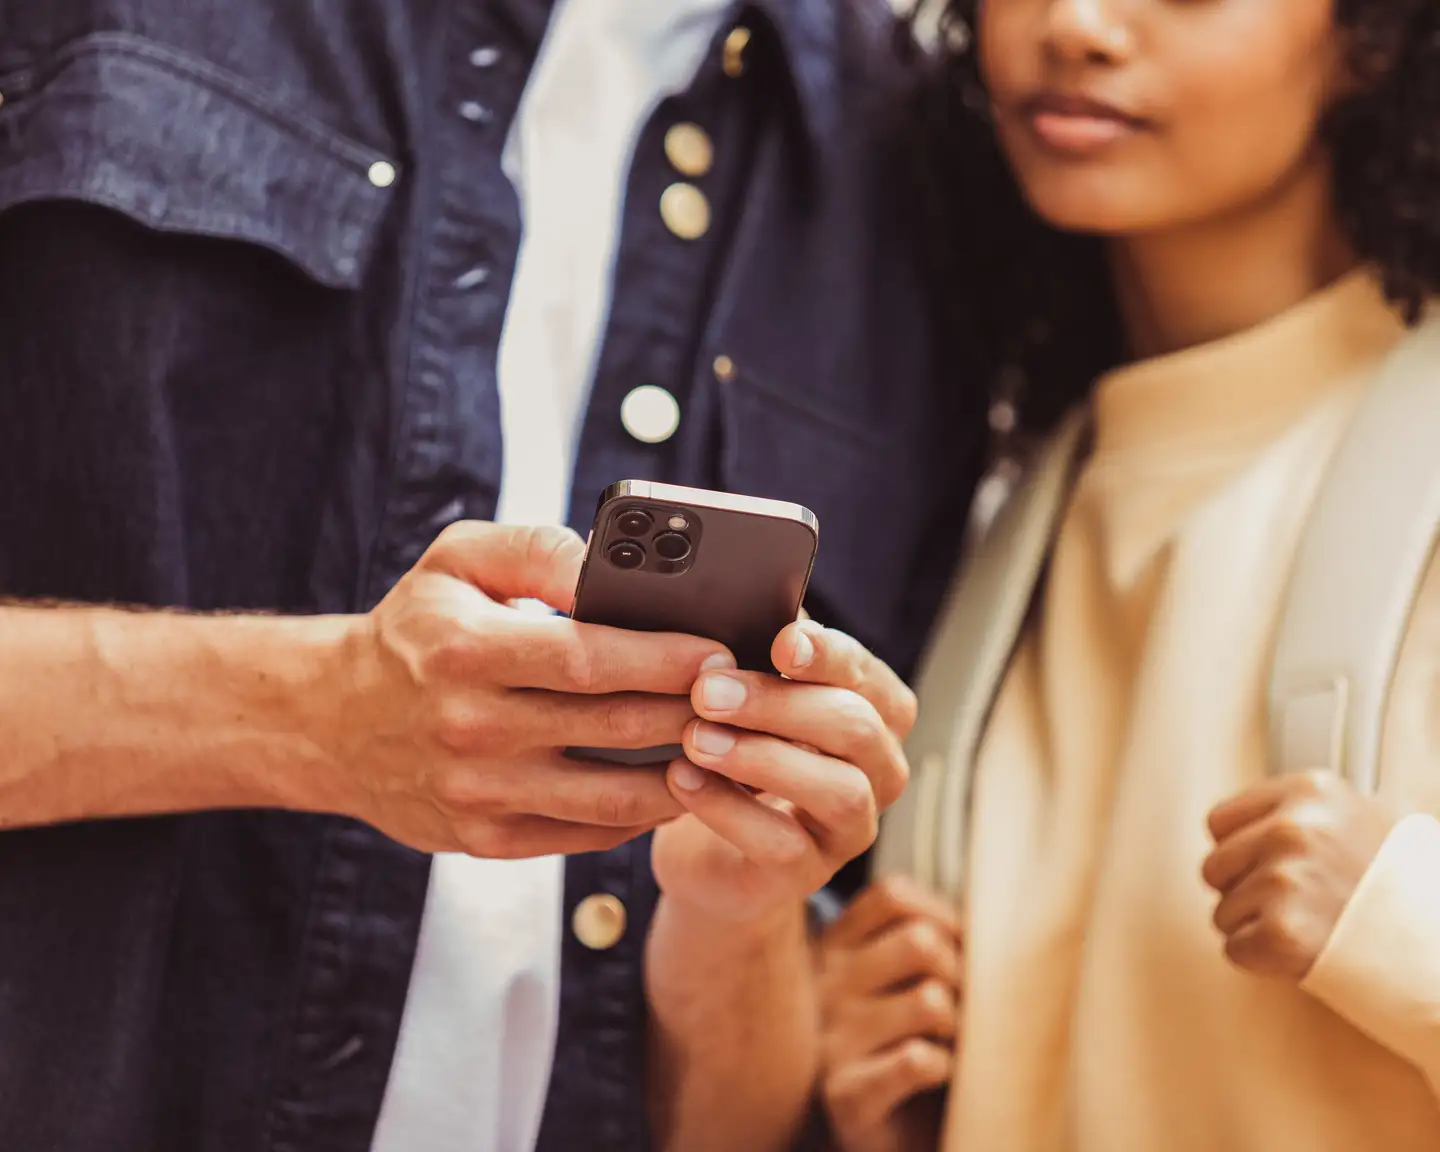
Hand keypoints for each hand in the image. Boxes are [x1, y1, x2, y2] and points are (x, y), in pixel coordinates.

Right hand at [325, 521, 731, 858]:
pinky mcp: (486, 840)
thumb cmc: (415, 630)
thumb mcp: (457, 561)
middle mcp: (469, 728)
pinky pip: (586, 834)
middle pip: (611, 725)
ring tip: (727, 744)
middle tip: (743, 696)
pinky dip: (641, 813)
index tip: (719, 650)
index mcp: (464, 652)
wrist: (334, 723)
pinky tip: (677, 782)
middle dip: (691, 710)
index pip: (585, 658)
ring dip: (683, 774)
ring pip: (611, 795)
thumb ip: (536, 549)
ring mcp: (478, 794)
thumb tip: (608, 563)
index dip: (662, 657)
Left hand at [650, 620, 916, 923]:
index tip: (781, 641)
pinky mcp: (808, 873)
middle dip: (780, 703)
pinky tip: (682, 780)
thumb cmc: (734, 755)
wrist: (706, 853)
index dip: (830, 655)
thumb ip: (758, 660)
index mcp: (874, 712)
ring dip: (762, 757)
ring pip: (838, 789)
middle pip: (855, 727)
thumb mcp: (748, 703)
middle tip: (708, 690)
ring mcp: (851, 827)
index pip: (867, 675)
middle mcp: (879, 769)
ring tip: (696, 738)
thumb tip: (743, 608)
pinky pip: (782, 842)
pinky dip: (728, 808)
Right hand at [819, 877, 961, 1151]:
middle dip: (962, 974)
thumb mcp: (909, 974)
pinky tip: (937, 1076)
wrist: (887, 1133)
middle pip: (921, 942)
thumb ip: (933, 934)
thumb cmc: (907, 1040)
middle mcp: (825, 982)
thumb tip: (995, 910)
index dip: (944, 915)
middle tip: (964, 1006)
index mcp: (837, 943)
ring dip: (959, 1027)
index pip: (895, 896)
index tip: (960, 949)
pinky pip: (916, 1061)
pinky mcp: (844, 1094)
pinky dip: (944, 1068)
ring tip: (953, 1044)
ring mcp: (830, 1038)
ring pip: (929, 1001)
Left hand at [1202, 770, 1397, 980]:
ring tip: (1311, 925)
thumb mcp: (1360, 818)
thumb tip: (1248, 821)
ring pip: (1223, 911)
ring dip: (1257, 926)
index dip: (1243, 852)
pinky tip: (1304, 951)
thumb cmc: (1404, 887)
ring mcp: (1285, 880)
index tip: (1273, 869)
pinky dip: (1263, 959)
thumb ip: (1302, 812)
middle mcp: (1292, 829)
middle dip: (1246, 890)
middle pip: (1214, 867)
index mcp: (1309, 792)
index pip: (1220, 822)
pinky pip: (1235, 949)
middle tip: (1297, 904)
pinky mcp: (1281, 932)